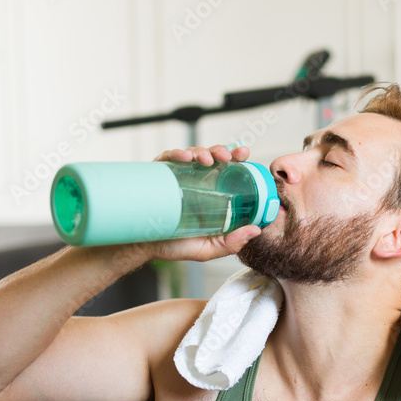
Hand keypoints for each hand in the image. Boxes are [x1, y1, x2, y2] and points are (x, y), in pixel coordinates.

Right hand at [127, 143, 258, 263]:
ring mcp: (177, 177)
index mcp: (210, 194)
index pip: (227, 171)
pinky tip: (186, 158)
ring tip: (208, 159)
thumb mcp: (208, 248)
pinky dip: (177, 154)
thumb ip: (232, 242)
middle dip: (222, 151)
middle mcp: (195, 182)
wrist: (143, 247)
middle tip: (228, 156)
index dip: (236, 159)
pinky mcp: (158, 175)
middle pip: (211, 158)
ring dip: (202, 152)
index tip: (244, 154)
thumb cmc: (175, 246)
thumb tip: (256, 230)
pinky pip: (168, 159)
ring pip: (192, 155)